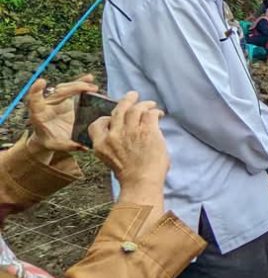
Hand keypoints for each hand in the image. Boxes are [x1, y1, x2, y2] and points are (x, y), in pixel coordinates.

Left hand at [26, 75, 97, 153]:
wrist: (48, 136)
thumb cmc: (49, 140)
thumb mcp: (55, 145)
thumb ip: (66, 145)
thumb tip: (83, 146)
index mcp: (39, 114)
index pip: (35, 100)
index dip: (37, 91)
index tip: (41, 82)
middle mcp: (47, 104)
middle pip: (57, 92)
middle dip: (71, 88)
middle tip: (86, 88)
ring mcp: (56, 100)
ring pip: (66, 88)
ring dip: (79, 84)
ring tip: (92, 86)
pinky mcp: (65, 99)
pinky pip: (72, 89)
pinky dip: (81, 83)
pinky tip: (90, 78)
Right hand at [89, 92, 168, 216]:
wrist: (142, 182)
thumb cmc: (130, 175)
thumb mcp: (111, 159)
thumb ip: (114, 144)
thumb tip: (124, 132)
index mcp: (101, 144)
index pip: (97, 123)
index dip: (105, 117)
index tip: (113, 115)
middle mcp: (114, 135)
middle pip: (118, 110)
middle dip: (126, 100)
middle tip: (133, 95)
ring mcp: (131, 131)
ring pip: (135, 108)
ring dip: (144, 104)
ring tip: (150, 104)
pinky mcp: (147, 131)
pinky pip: (150, 114)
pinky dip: (155, 111)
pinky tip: (159, 114)